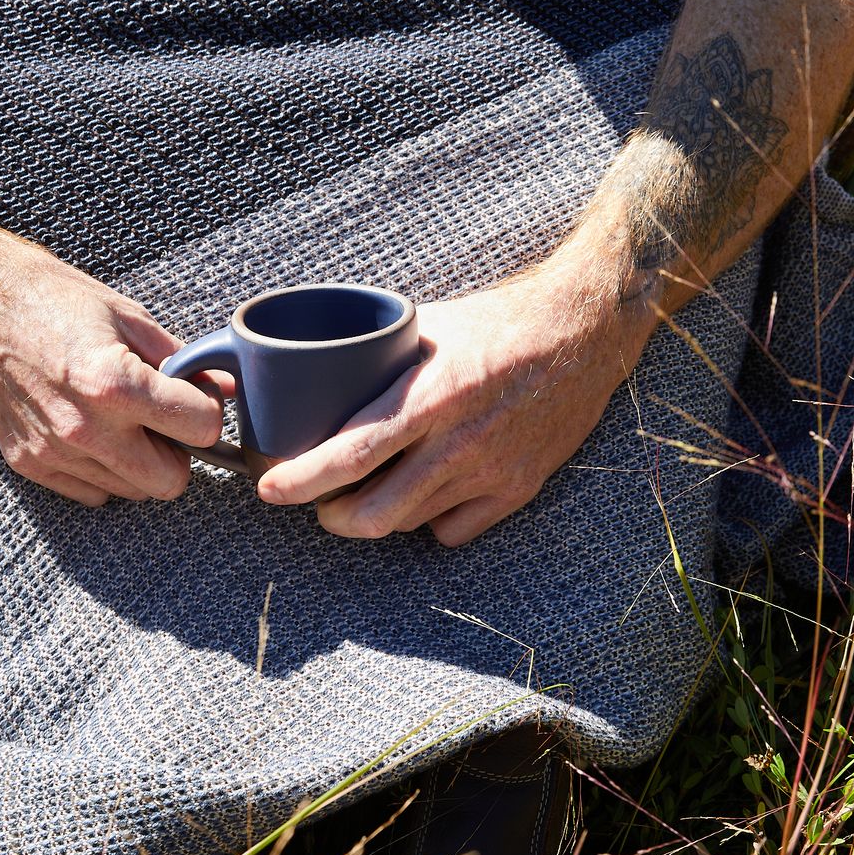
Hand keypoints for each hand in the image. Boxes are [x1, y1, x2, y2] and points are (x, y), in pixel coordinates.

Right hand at [0, 227, 223, 505]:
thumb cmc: (51, 296)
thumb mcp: (127, 315)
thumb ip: (181, 359)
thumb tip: (226, 389)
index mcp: (115, 383)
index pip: (201, 429)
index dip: (206, 412)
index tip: (193, 397)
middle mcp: (84, 428)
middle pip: (171, 481)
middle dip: (179, 452)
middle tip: (164, 419)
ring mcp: (53, 451)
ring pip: (132, 491)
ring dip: (140, 463)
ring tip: (122, 419)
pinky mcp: (28, 463)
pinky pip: (92, 493)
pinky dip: (103, 471)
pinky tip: (92, 431)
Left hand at [257, 269, 652, 545]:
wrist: (584, 332)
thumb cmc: (497, 322)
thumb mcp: (426, 326)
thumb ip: (374, 355)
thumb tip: (309, 368)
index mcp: (430, 395)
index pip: (351, 454)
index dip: (302, 480)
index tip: (269, 490)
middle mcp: (459, 443)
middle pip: (374, 512)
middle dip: (331, 517)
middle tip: (319, 503)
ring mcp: (491, 472)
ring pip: (409, 523)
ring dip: (376, 516)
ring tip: (364, 494)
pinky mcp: (518, 490)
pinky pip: (454, 532)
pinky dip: (429, 522)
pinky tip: (422, 496)